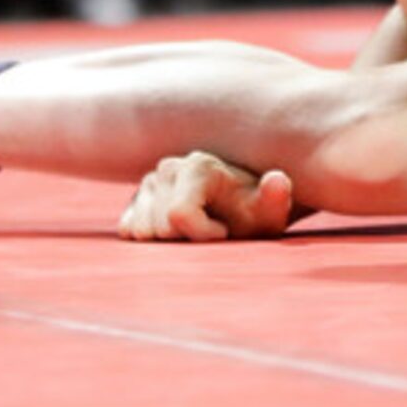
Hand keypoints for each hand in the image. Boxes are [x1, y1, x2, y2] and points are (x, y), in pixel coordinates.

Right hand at [117, 151, 296, 242]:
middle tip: (211, 233)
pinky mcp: (136, 199)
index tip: (225, 233)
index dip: (202, 235)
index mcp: (197, 166)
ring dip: (168, 241)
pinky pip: (129, 229)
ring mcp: (149, 183)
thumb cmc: (255, 213)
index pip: (178, 216)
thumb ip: (275, 198)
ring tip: (195, 231)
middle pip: (159, 227)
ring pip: (141, 230)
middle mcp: (169, 168)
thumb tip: (277, 180)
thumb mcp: (270, 211)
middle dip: (186, 240)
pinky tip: (176, 233)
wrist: (242, 209)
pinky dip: (150, 239)